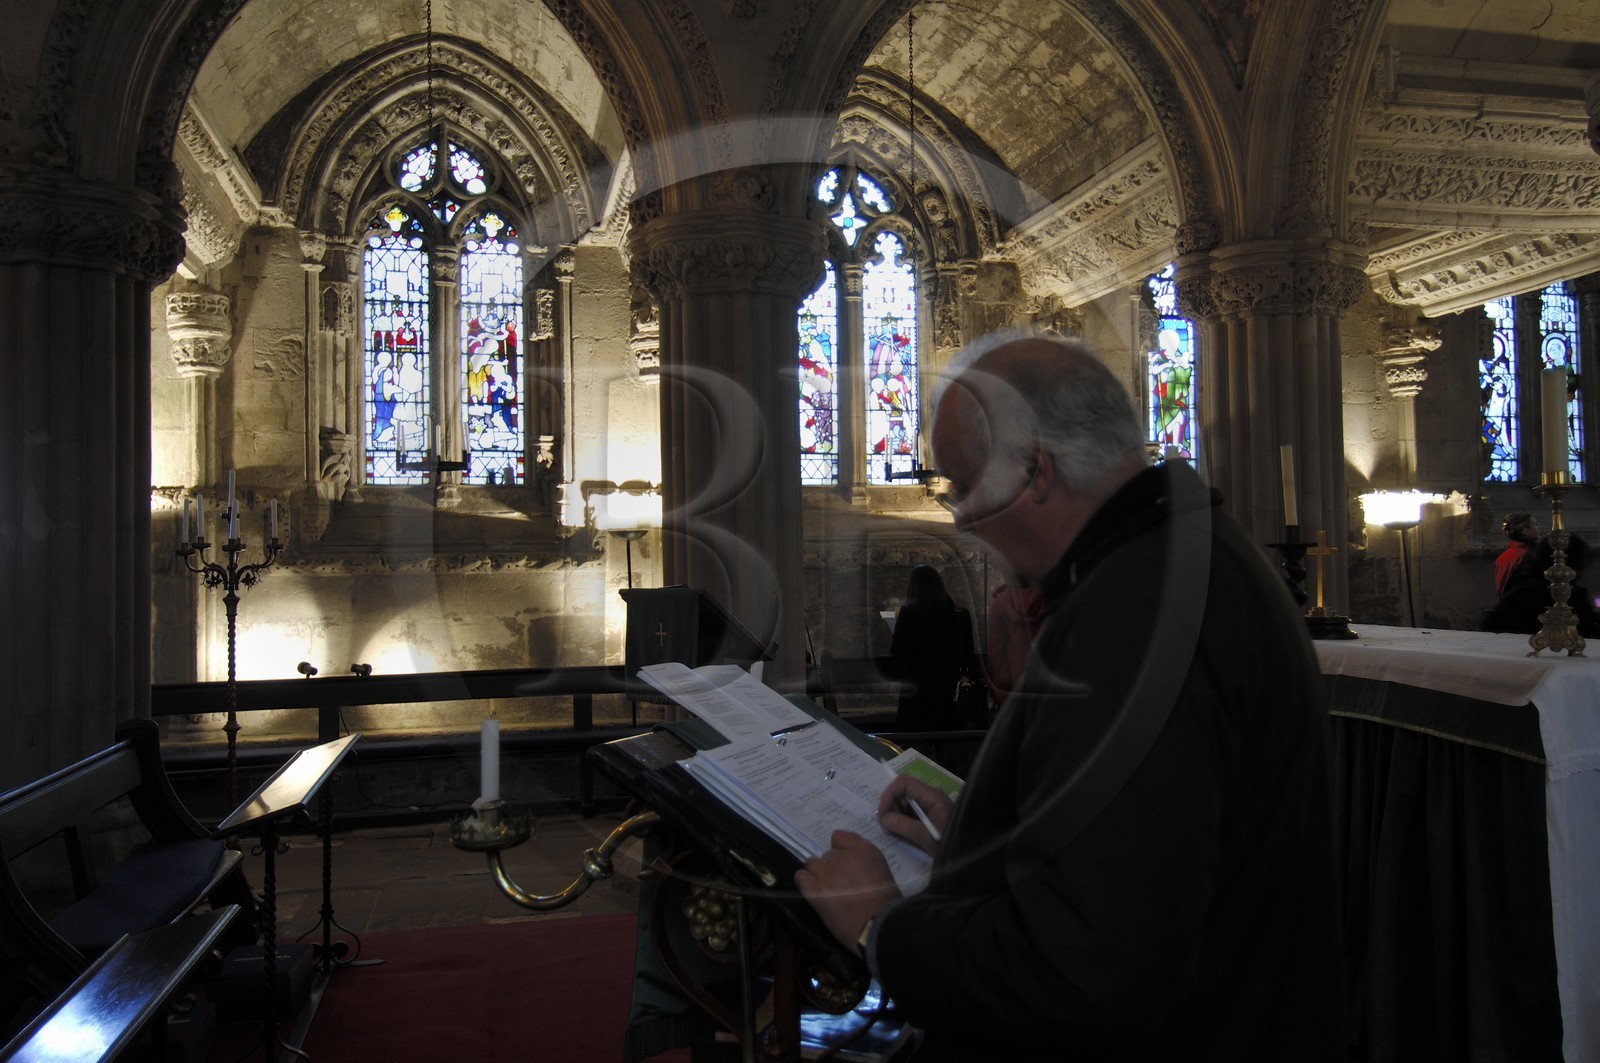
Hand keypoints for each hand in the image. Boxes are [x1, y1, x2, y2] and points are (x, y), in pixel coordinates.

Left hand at [794, 831, 900, 949]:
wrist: (877, 925)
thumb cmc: (883, 903)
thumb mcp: (880, 870)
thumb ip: (863, 860)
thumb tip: (848, 861)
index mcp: (864, 850)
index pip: (839, 837)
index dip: (840, 850)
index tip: (844, 863)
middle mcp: (843, 857)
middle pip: (827, 854)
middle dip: (831, 866)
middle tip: (839, 882)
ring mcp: (827, 872)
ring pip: (812, 863)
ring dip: (817, 873)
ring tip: (825, 887)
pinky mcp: (815, 889)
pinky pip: (801, 877)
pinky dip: (805, 882)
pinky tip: (813, 891)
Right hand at [877, 775, 952, 855]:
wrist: (967, 852)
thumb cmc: (949, 843)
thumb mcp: (927, 837)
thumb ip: (905, 826)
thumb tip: (884, 818)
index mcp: (931, 796)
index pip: (903, 783)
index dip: (889, 794)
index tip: (882, 813)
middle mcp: (929, 797)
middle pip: (902, 792)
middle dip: (890, 806)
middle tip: (885, 826)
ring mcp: (928, 806)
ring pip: (903, 803)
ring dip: (894, 815)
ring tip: (891, 831)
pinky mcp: (927, 816)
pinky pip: (908, 813)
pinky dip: (900, 821)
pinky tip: (899, 832)